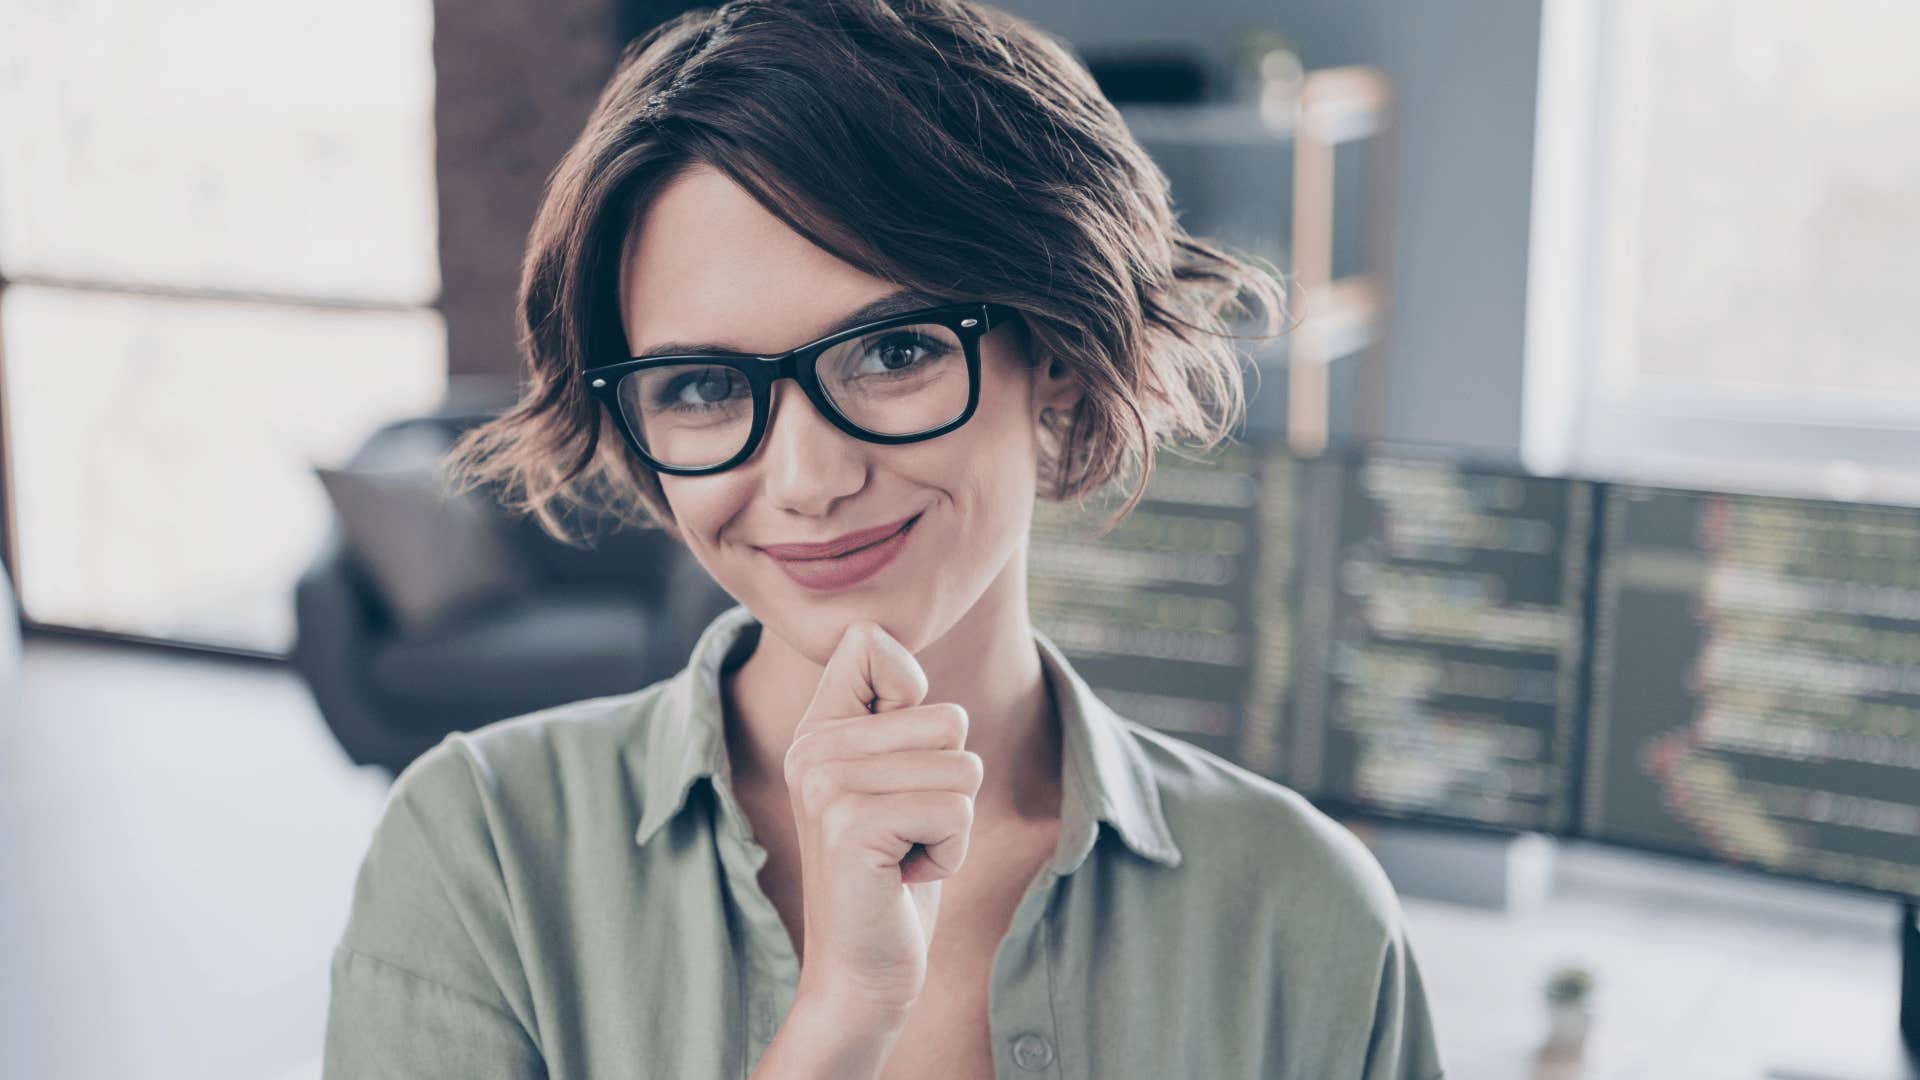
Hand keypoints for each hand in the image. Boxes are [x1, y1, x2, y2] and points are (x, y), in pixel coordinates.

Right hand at [783, 620, 981, 1021]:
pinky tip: (902, 876)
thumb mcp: (895, 779)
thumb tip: (887, 636)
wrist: (863, 969)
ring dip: (951, 823)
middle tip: (901, 831)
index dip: (913, 695)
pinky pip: (956, 813)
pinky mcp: (850, 826)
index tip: (895, 762)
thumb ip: (895, 716)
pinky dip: (949, 854)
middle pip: (949, 719)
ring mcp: (825, 785)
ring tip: (902, 853)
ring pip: (961, 768)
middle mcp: (811, 748)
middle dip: (950, 786)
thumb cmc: (894, 873)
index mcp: (818, 728)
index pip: (871, 642)